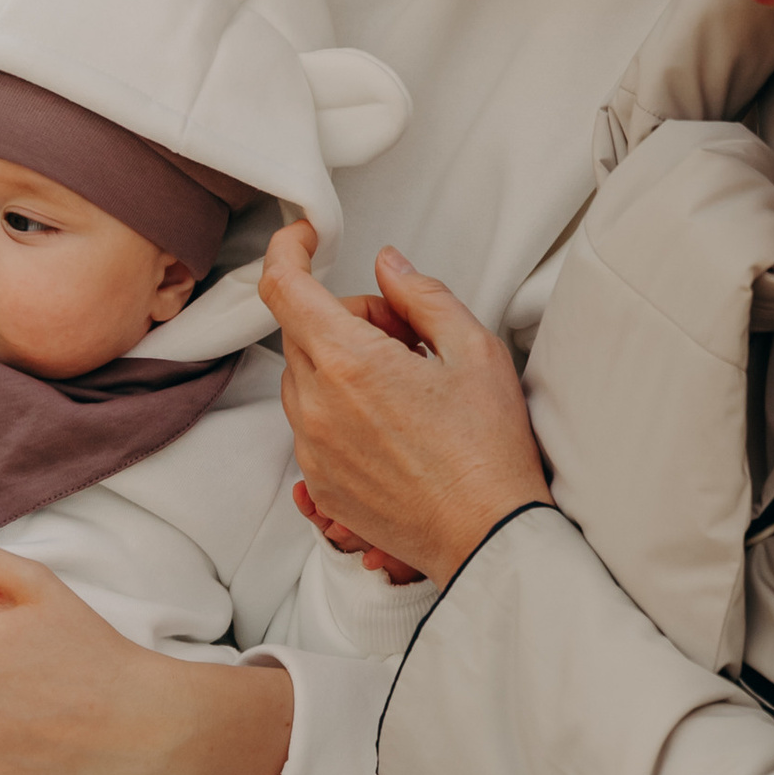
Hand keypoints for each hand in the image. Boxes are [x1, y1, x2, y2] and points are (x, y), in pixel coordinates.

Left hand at [260, 221, 546, 586]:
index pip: (283, 286)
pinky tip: (394, 428)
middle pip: (303, 329)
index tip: (304, 238)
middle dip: (348, 317)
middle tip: (407, 337)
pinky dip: (341, 411)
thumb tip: (388, 266)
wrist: (489, 536)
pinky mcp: (319, 483)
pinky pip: (312, 425)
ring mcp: (312, 449)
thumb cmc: (490, 450)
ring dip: (342, 365)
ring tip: (405, 388)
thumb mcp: (475, 350)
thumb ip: (422, 296)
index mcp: (350, 363)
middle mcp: (317, 406)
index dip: (287, 250)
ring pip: (306, 377)